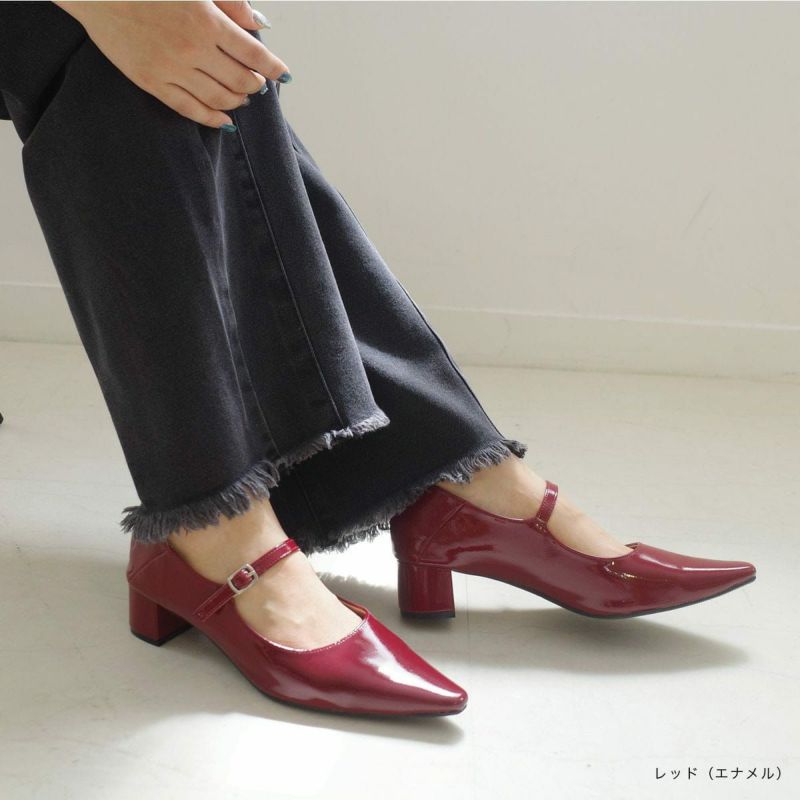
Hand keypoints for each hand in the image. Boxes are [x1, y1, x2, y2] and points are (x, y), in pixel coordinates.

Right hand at [53, 1, 290, 128]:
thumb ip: (229, 2)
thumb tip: (257, 24)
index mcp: (207, 20)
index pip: (254, 54)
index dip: (273, 67)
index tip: (283, 73)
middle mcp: (193, 49)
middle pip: (241, 80)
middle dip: (256, 84)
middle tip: (259, 83)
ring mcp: (172, 69)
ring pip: (220, 99)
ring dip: (238, 101)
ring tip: (243, 97)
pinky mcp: (153, 83)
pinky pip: (190, 109)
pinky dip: (212, 118)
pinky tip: (225, 121)